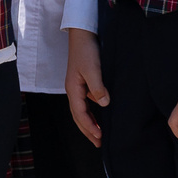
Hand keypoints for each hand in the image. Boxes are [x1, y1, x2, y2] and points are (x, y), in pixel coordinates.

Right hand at [64, 31, 107, 146]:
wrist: (83, 33)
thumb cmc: (86, 50)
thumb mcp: (93, 68)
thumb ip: (98, 87)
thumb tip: (103, 104)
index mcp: (73, 89)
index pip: (80, 114)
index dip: (89, 127)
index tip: (99, 137)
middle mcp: (73, 90)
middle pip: (78, 116)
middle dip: (87, 130)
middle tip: (98, 143)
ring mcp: (77, 86)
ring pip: (82, 110)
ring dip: (89, 123)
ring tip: (98, 135)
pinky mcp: (83, 82)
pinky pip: (86, 102)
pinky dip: (91, 112)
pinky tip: (99, 115)